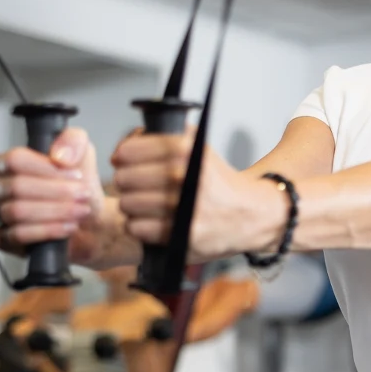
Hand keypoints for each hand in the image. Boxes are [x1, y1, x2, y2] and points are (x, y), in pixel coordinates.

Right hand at [0, 128, 109, 266]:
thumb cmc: (79, 187)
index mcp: (8, 164)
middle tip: (82, 195)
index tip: (75, 175)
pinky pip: (18, 235)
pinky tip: (69, 226)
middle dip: (56, 192)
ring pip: (17, 211)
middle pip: (17, 186)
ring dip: (55, 211)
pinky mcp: (3, 240)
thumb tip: (59, 156)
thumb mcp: (83, 155)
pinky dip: (48, 230)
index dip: (46, 168)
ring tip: (80, 211)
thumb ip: (73, 142)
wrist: (90, 222)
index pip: (15, 160)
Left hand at [111, 129, 284, 262]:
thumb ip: (161, 136)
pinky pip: (136, 228)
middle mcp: (184, 176)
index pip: (128, 151)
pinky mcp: (181, 235)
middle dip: (127, 182)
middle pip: (123, 178)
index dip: (123, 157)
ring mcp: (183, 207)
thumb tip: (121, 148)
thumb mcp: (197, 146)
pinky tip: (154, 221)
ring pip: (127, 204)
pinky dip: (141, 227)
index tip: (125, 161)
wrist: (248, 214)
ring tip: (148, 205)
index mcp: (186, 150)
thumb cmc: (217, 182)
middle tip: (138, 186)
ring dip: (133, 206)